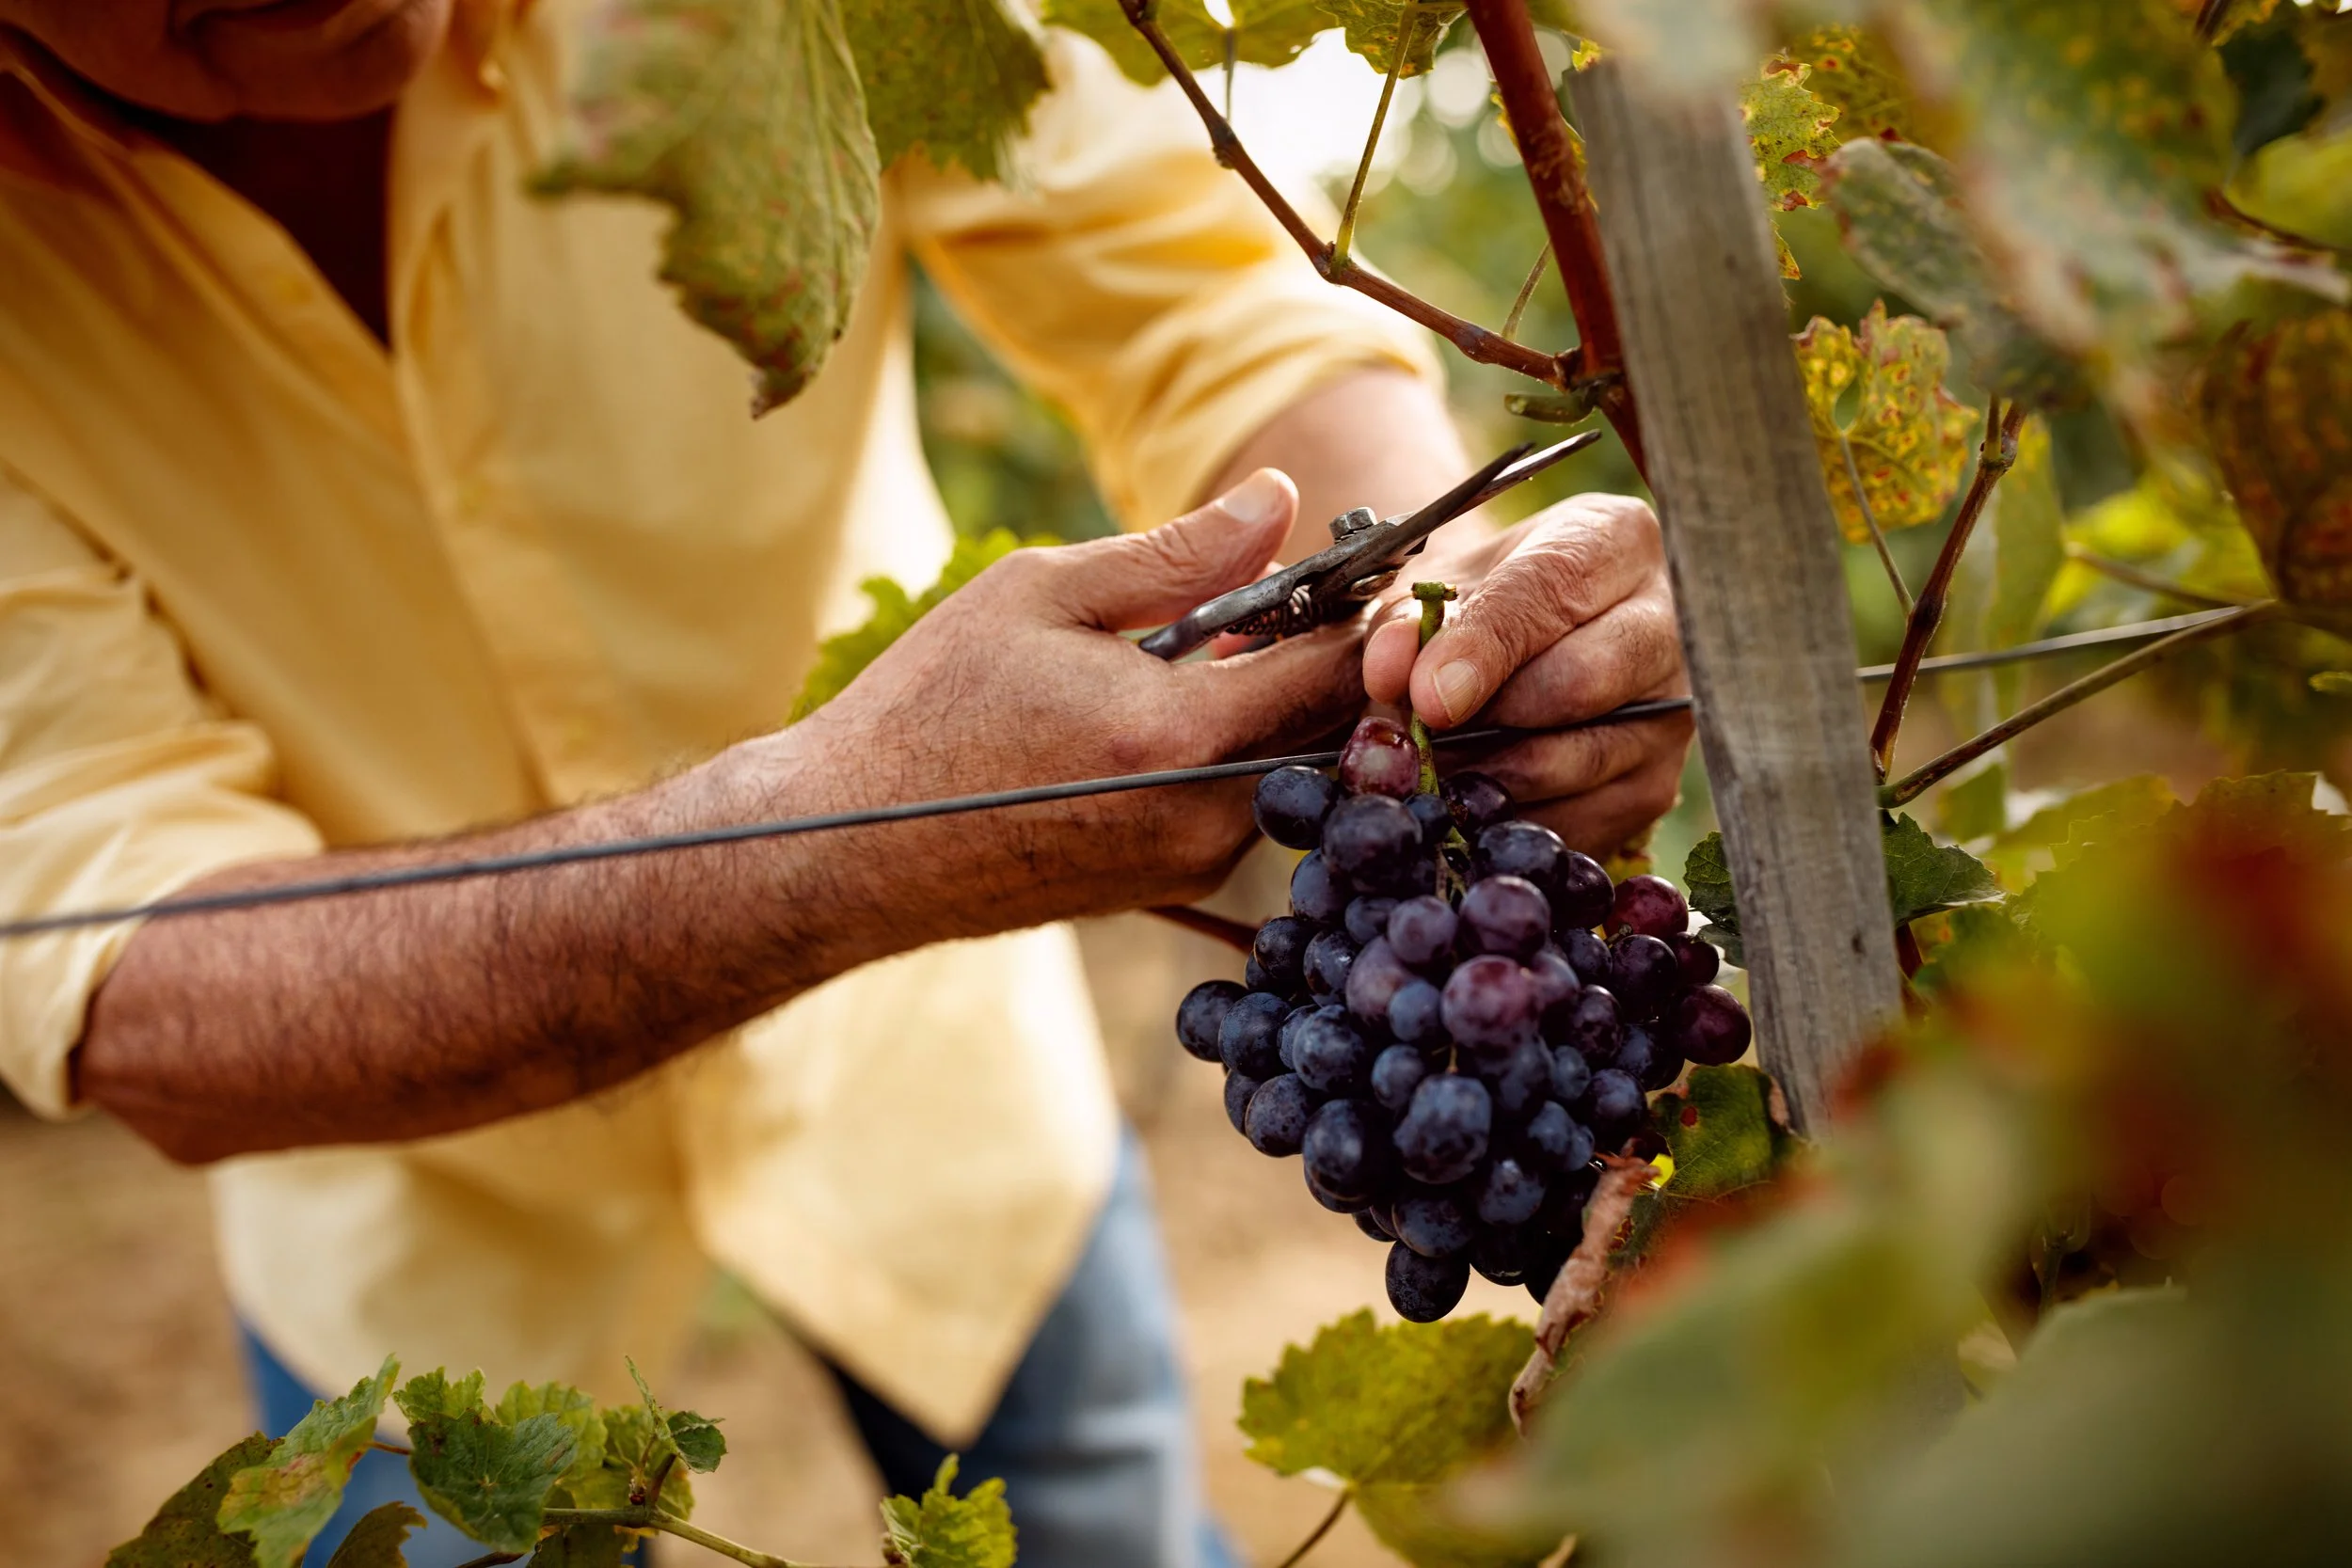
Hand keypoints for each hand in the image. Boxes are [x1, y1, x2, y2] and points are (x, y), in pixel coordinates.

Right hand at [763, 470, 1364, 938]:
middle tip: (1287, 597)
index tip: (1366, 565)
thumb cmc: (930, 706)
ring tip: (1213, 649)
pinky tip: (1169, 709)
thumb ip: (1178, 553)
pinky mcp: (1174, 889)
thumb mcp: (1042, 594)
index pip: (1338, 670)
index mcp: (1181, 738)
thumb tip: (1278, 500)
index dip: (1366, 610)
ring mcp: (1195, 867)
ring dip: (1276, 705)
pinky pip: (1246, 804)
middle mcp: (1207, 819)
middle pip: (1334, 728)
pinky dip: (1237, 750)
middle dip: (1328, 657)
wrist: (851, 844)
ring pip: (1294, 768)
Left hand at [1360, 493, 1691, 854]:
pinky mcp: (1658, 783)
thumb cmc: (1481, 604)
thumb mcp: (1435, 593)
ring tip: (1431, 769)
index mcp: (1612, 539)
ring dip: (1487, 777)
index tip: (1428, 699)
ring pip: (1578, 760)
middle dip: (1485, 719)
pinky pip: (1579, 820)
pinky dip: (1511, 822)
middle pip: (1579, 683)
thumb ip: (1406, 625)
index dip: (1482, 649)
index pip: (1550, 592)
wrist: (1529, 645)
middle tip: (1419, 739)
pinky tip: (1471, 802)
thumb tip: (1391, 676)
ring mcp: (1673, 707)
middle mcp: (1666, 618)